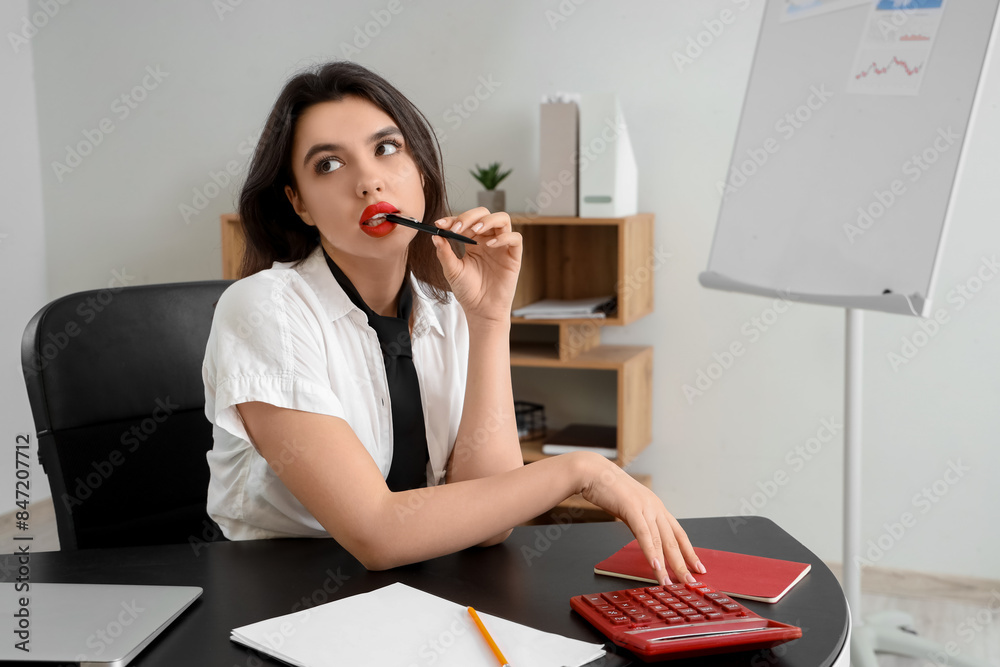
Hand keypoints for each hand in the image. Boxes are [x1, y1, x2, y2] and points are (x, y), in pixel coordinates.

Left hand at [430, 207, 520, 326]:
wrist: (481, 311)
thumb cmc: (468, 291)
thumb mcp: (452, 271)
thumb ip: (445, 253)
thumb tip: (435, 236)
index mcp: (473, 241)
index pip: (465, 221)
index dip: (453, 219)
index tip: (440, 224)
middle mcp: (488, 240)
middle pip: (484, 214)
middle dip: (470, 216)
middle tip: (458, 227)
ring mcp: (502, 247)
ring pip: (502, 219)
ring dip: (488, 220)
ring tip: (476, 230)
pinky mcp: (513, 256)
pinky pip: (515, 238)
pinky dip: (504, 237)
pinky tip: (490, 245)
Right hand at [578, 454, 705, 585]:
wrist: (593, 472)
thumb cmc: (607, 489)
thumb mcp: (629, 508)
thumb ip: (639, 522)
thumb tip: (644, 539)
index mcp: (656, 507)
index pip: (678, 533)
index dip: (689, 551)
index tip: (697, 566)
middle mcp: (655, 507)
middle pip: (674, 540)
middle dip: (683, 564)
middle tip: (690, 582)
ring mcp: (645, 507)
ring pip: (661, 540)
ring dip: (667, 564)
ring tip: (670, 583)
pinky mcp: (631, 508)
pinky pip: (644, 534)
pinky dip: (651, 551)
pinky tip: (655, 566)